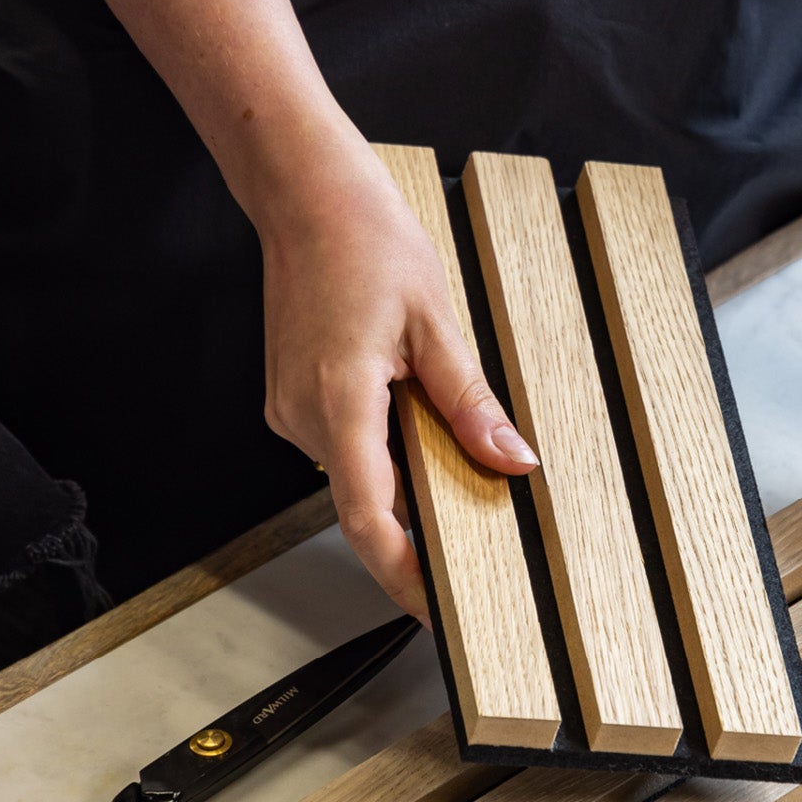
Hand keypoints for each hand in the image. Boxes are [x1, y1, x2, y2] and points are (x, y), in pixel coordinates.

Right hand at [254, 140, 537, 620]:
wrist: (304, 193)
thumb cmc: (364, 238)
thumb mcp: (437, 323)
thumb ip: (470, 402)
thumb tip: (511, 458)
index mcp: (339, 400)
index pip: (366, 516)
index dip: (400, 573)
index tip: (434, 607)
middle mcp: (304, 414)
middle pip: (365, 503)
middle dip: (417, 533)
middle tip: (473, 554)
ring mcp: (291, 410)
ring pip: (356, 477)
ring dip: (403, 487)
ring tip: (452, 475)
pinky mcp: (293, 399)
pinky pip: (345, 449)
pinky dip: (382, 456)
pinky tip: (414, 431)